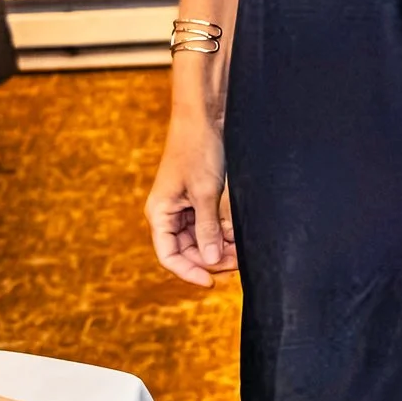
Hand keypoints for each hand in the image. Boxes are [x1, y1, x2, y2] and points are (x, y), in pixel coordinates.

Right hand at [146, 118, 237, 286]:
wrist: (204, 118)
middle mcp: (167, 213)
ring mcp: (182, 206)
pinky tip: (238, 234)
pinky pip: (207, 224)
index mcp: (159, 214)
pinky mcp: (197, 198)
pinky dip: (222, 231)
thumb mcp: (205, 192)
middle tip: (238, 263)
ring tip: (242, 250)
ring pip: (199, 238)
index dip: (189, 272)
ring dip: (218, 246)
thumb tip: (210, 262)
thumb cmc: (198, 150)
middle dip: (210, 258)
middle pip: (186, 250)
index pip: (169, 256)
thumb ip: (207, 228)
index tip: (211, 282)